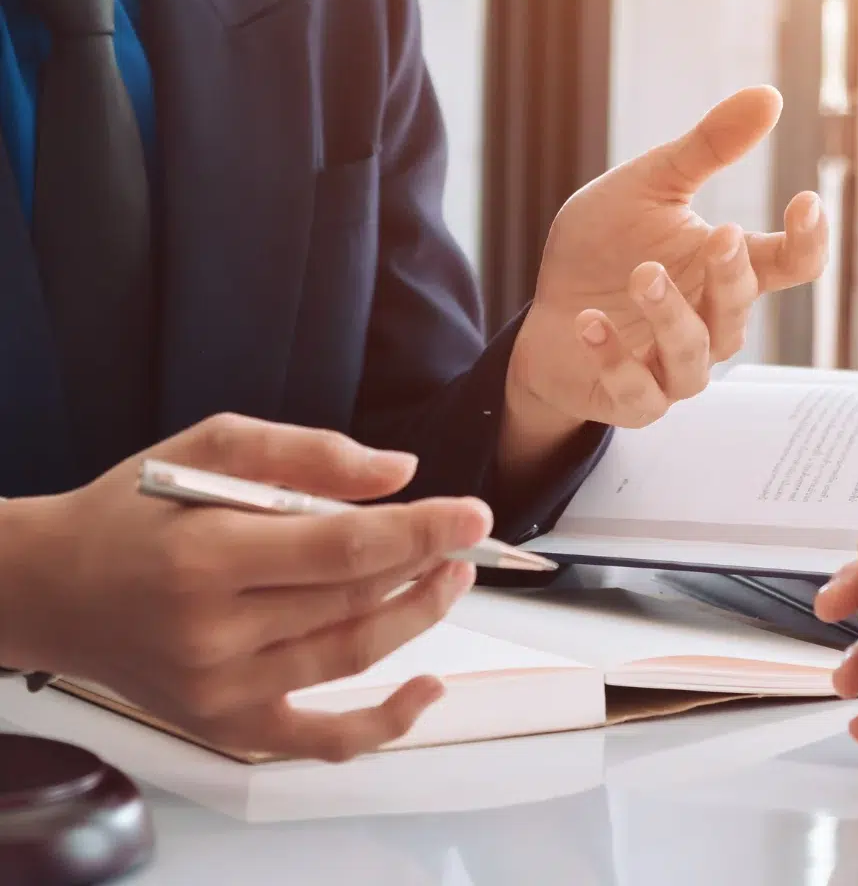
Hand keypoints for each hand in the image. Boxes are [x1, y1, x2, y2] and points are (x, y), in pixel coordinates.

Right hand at [0, 414, 491, 761]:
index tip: (475, 515)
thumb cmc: (131, 511)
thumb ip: (306, 453)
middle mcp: (212, 632)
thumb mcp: (208, 448)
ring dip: (418, 617)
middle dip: (427, 566)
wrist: (53, 589)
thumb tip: (400, 473)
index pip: (342, 548)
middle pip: (354, 600)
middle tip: (468, 540)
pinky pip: (320, 740)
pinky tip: (430, 688)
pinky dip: (385, 722)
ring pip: (351, 656)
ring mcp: (220, 691)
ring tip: (452, 578)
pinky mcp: (225, 726)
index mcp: (205, 555)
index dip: (421, 532)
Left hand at [507, 86, 826, 435]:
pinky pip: (637, 392)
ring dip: (671, 316)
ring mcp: (674, 368)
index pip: (790, 266)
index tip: (805, 201)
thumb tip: (769, 95)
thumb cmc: (605, 251)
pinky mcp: (633, 399)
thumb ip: (706, 149)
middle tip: (721, 236)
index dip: (808, 241)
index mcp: (725, 271)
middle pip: (741, 309)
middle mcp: (711, 324)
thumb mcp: (649, 188)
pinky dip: (615, 359)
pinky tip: (589, 322)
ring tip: (641, 274)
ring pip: (694, 357)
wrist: (548, 315)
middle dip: (732, 276)